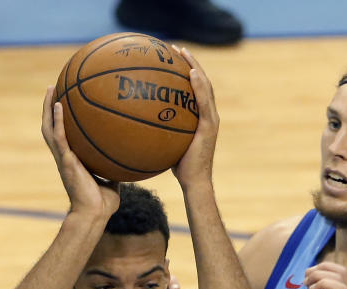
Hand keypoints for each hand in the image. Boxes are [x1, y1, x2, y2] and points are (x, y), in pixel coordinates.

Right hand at [41, 86, 119, 218]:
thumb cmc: (103, 203)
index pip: (63, 135)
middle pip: (51, 127)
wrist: (95, 214)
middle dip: (49, 107)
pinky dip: (56, 120)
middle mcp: (65, 156)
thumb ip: (115, 166)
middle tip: (53, 87)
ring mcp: (63, 158)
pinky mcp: (66, 161)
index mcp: (73, 159)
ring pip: (49, 129)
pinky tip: (58, 105)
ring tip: (51, 89)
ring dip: (47, 108)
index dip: (60, 119)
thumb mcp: (112, 180)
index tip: (63, 101)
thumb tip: (130, 155)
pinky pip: (59, 137)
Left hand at [171, 47, 218, 187]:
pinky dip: (199, 86)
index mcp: (200, 118)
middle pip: (201, 82)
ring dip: (195, 67)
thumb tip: (135, 124)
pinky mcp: (210, 126)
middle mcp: (208, 115)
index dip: (187, 72)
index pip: (195, 89)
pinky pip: (204, 101)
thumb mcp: (165, 145)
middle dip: (190, 63)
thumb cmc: (178, 168)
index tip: (173, 58)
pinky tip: (191, 74)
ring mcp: (211, 119)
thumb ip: (157, 132)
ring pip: (205, 86)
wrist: (194, 182)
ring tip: (183, 53)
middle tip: (177, 48)